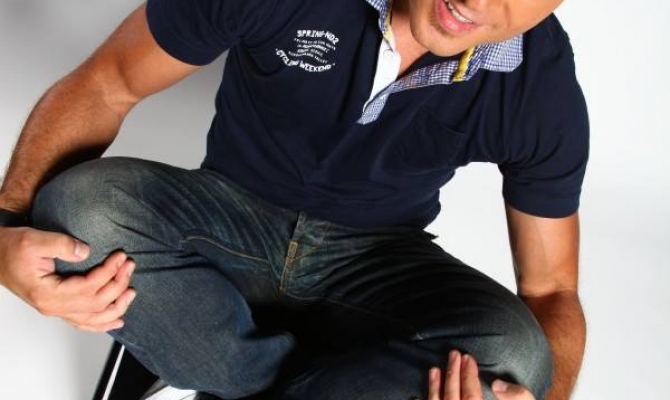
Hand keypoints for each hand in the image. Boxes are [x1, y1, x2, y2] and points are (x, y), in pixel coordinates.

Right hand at [0, 226, 135, 331]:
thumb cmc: (11, 249)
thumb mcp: (34, 239)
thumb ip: (61, 244)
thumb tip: (85, 251)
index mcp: (47, 292)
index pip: (88, 287)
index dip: (109, 272)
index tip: (120, 257)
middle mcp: (52, 306)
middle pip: (95, 304)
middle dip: (118, 285)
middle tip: (130, 266)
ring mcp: (55, 309)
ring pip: (92, 318)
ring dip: (116, 306)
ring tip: (131, 292)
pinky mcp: (58, 307)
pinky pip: (83, 322)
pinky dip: (102, 323)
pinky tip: (116, 320)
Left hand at [425, 351, 535, 399]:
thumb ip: (518, 396)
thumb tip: (497, 384)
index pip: (471, 396)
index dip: (469, 375)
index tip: (468, 357)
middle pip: (452, 399)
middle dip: (452, 374)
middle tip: (454, 353)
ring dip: (434, 389)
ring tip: (434, 369)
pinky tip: (420, 398)